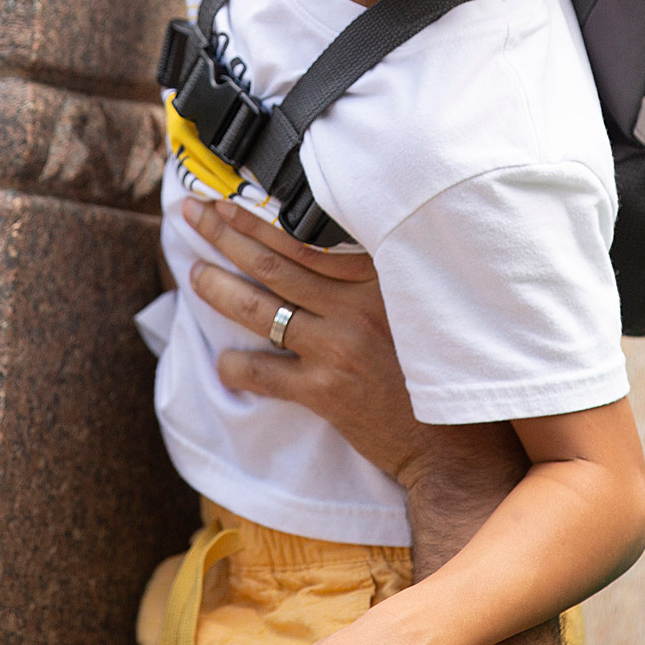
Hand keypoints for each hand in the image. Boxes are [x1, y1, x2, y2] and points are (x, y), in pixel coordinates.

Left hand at [183, 198, 422, 480]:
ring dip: (218, 288)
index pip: (304, 241)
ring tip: (195, 274)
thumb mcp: (413, 305)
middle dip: (224, 236)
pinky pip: (263, 371)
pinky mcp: (325, 391)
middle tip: (191, 216)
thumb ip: (371, 279)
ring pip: (259, 309)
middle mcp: (356, 306)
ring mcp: (338, 348)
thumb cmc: (431, 368)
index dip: (257, 220)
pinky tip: (223, 363)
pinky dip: (235, 366)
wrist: (452, 442)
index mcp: (378, 279)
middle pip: (273, 265)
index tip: (225, 203)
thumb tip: (315, 250)